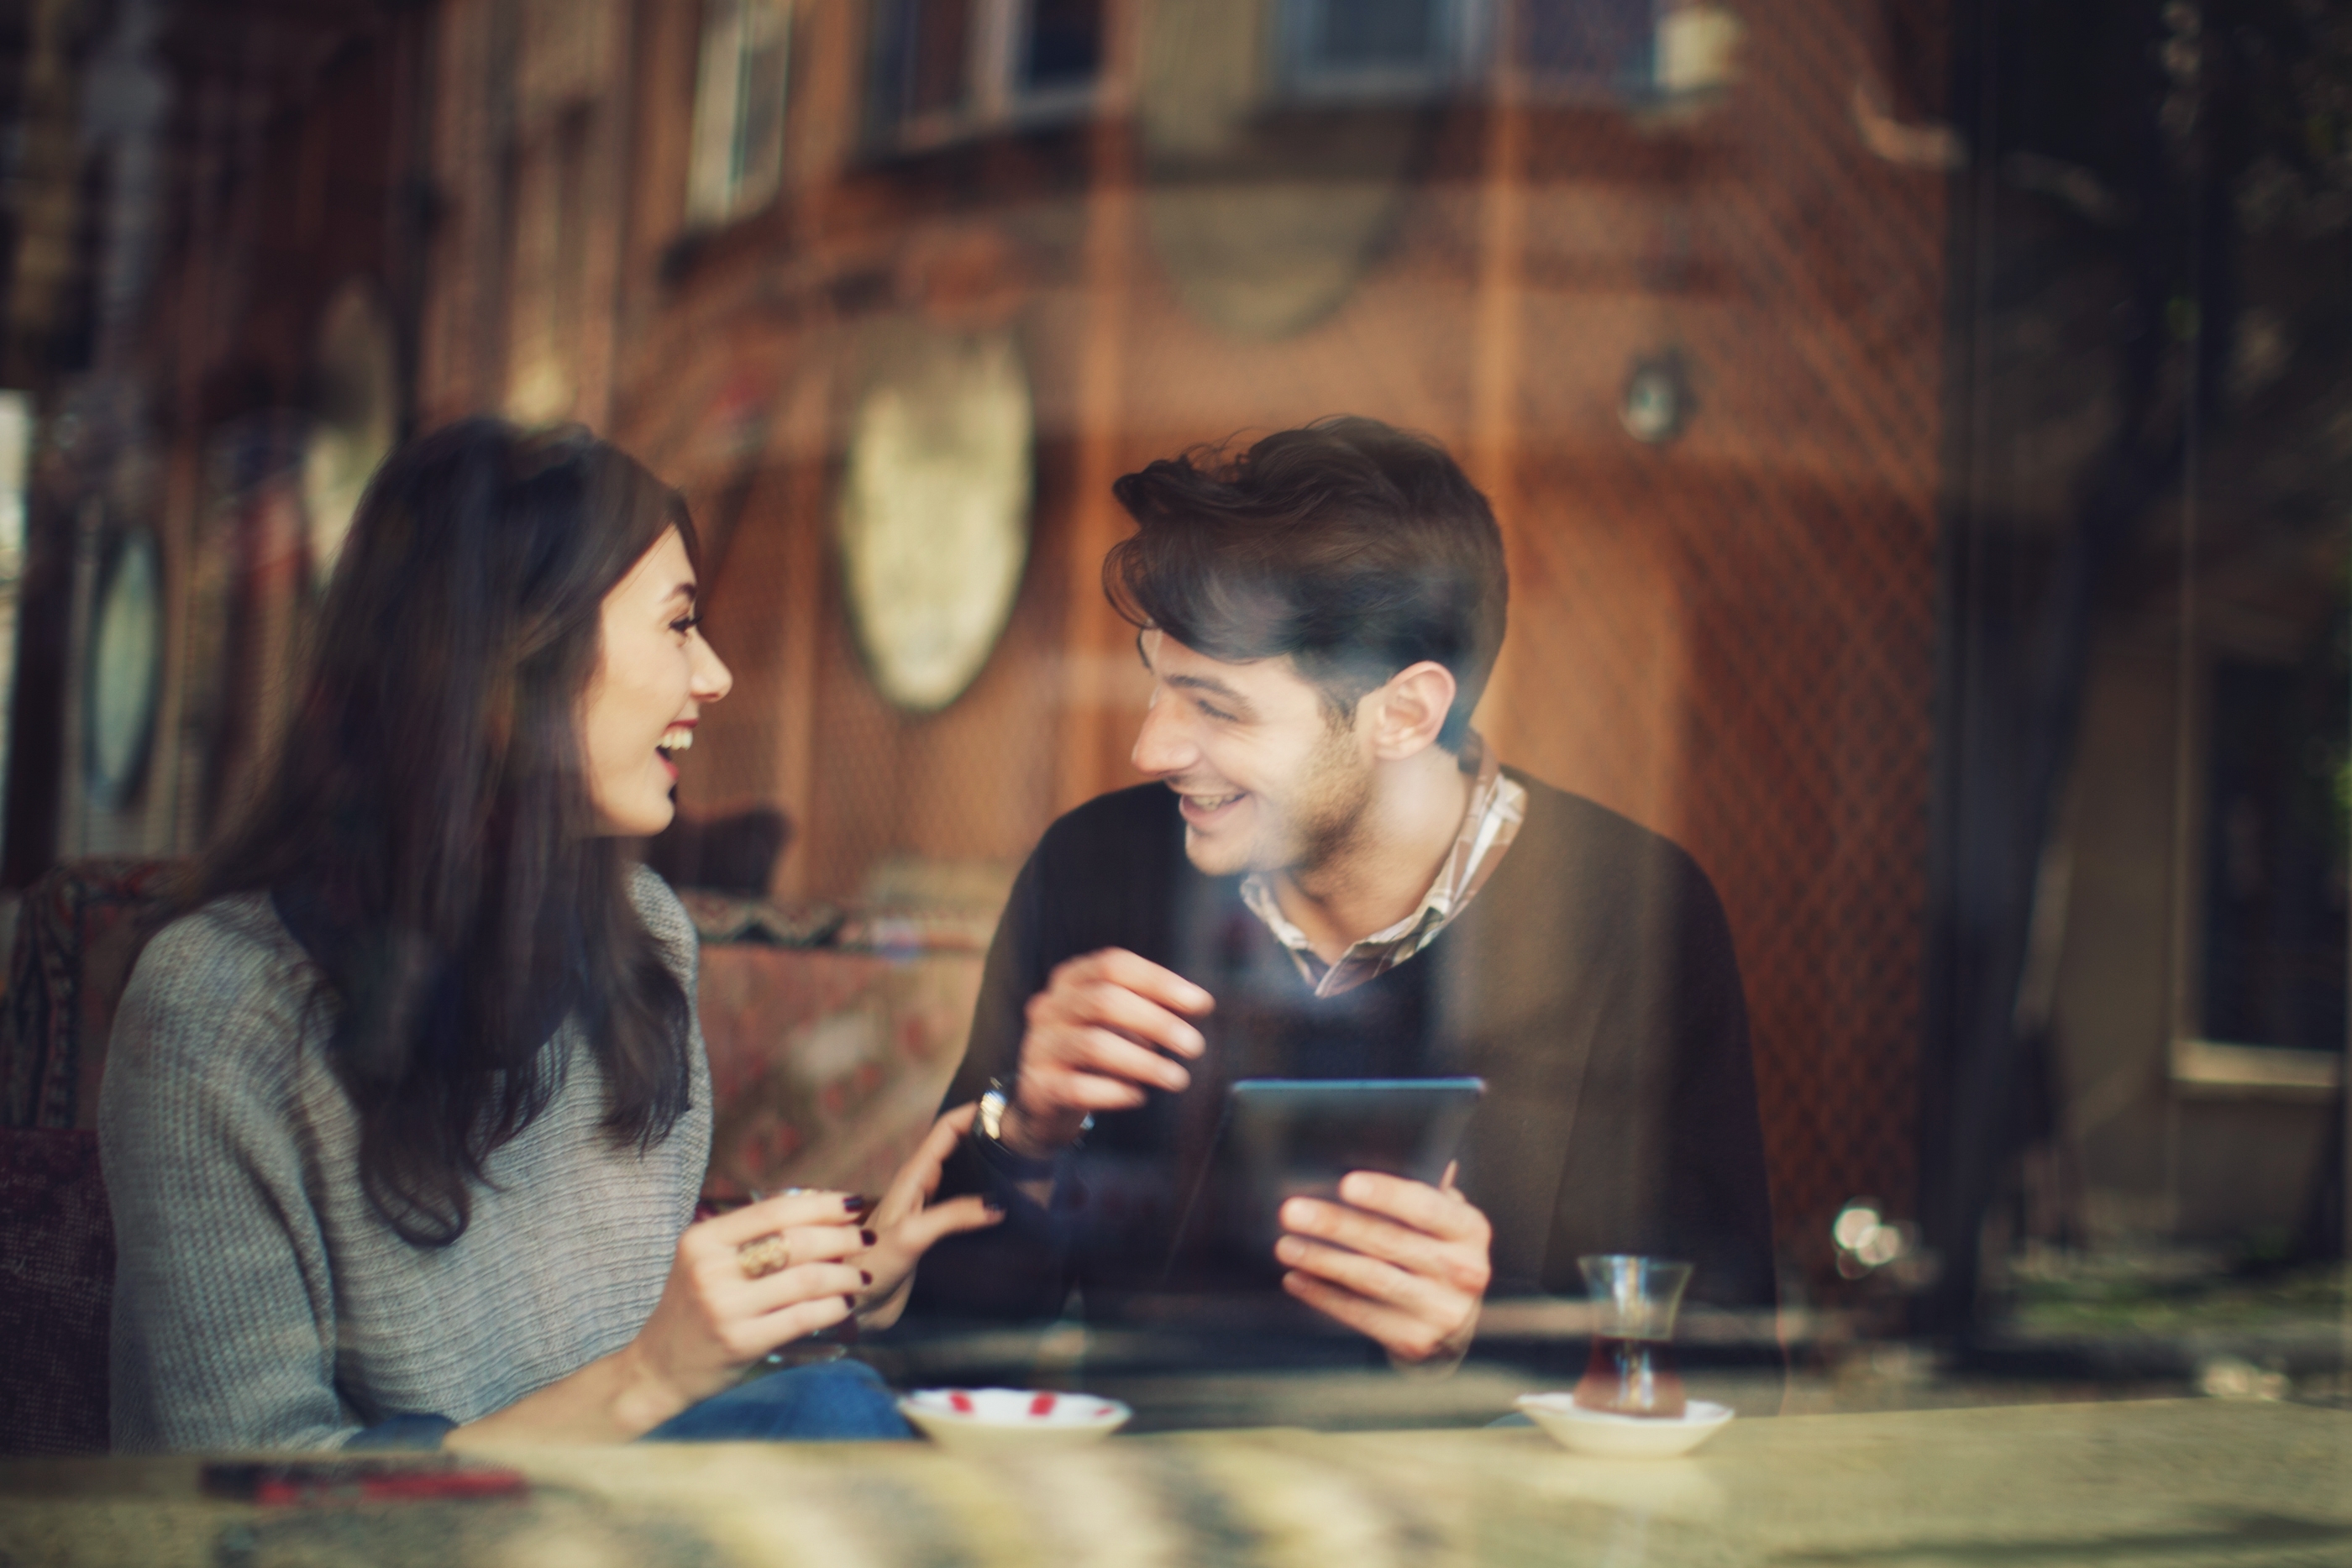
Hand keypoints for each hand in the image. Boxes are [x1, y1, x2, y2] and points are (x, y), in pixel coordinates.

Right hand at [612, 1189, 872, 1432]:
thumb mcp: (708, 1260)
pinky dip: (833, 1308)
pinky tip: (844, 1305)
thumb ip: (752, 1232)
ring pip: (806, 1279)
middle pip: (796, 1242)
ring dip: (845, 1274)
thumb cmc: (694, 1306)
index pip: (774, 1210)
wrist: (659, 1367)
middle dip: (842, 1238)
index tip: (853, 1204)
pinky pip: (803, 1317)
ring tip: (861, 1276)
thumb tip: (819, 1202)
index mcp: (703, 1239)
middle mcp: (710, 1270)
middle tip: (864, 1240)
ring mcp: (724, 1308)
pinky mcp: (740, 1342)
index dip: (822, 1204)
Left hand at [851, 1103, 1005, 1329]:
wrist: (854, 1307)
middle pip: (958, 1149)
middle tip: (1023, 1136)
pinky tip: (1004, 1211)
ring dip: (986, 1168)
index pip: (945, 1130)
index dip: (972, 1114)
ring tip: (1022, 1166)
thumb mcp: (911, 1236)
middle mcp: (921, 1189)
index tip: (1005, 1107)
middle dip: (986, 1136)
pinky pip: (964, 1207)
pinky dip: (984, 1201)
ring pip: (963, 1177)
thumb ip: (951, 1217)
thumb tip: (995, 1204)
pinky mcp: (933, 1234)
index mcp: (912, 1178)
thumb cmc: (868, 1266)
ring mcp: (927, 1211)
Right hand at [1005, 948, 1214, 1154]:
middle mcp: (1049, 1007)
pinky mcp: (1038, 1087)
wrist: (1043, 1100)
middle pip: (1103, 1001)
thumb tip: (1200, 1004)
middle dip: (1156, 1022)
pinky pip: (1077, 1088)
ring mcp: (1039, 1046)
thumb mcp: (1115, 1021)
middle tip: (1194, 1046)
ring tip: (1177, 1078)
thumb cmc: (1093, 1052)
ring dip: (1143, 1062)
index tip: (1201, 1004)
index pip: (1114, 965)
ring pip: (1093, 1046)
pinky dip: (1114, 1092)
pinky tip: (1137, 1096)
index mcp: (1071, 980)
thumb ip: (1149, 1007)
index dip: (1159, 981)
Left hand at [1275, 1164, 1492, 1366]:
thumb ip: (1421, 1194)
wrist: (1455, 1324)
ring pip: (1372, 1279)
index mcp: (1470, 1231)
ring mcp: (1441, 1310)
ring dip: (1323, 1260)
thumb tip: (1377, 1152)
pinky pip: (1362, 1315)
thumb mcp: (1444, 1224)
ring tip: (1287, 1246)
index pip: (1427, 1207)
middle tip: (1294, 1212)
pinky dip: (1324, 1296)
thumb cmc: (1439, 1255)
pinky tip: (1297, 1279)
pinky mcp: (1416, 1340)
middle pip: (1391, 1242)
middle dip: (1337, 1225)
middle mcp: (1463, 1271)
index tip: (1346, 1184)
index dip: (1387, 1195)